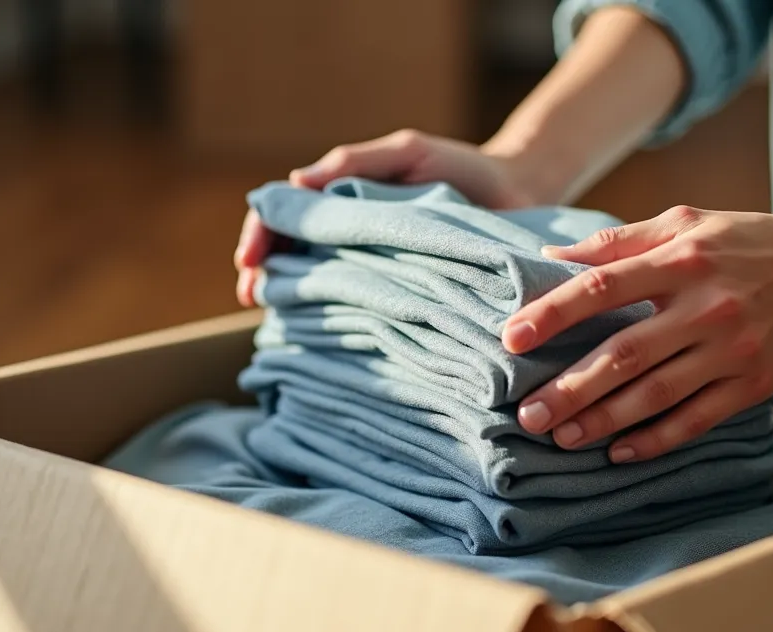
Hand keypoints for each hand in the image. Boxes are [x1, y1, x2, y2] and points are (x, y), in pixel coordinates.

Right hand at [234, 129, 543, 305]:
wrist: (523, 193)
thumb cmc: (463, 167)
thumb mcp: (408, 152)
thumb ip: (353, 162)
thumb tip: (295, 182)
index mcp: (344, 199)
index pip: (284, 216)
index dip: (259, 237)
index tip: (249, 263)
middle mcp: (352, 237)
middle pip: (290, 256)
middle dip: (265, 276)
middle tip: (254, 299)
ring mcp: (375, 268)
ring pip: (319, 287)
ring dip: (294, 302)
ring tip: (281, 320)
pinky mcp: (404, 296)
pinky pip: (362, 311)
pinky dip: (337, 323)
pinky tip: (326, 339)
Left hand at [504, 204, 772, 462]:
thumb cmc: (749, 240)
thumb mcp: (686, 222)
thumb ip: (617, 241)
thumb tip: (550, 256)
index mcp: (679, 261)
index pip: (602, 287)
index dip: (553, 313)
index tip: (512, 339)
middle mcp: (703, 306)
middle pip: (624, 354)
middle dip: (570, 388)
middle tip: (528, 414)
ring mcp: (731, 349)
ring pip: (656, 393)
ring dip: (604, 420)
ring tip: (562, 438)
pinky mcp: (755, 382)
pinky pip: (697, 418)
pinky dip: (656, 439)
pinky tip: (619, 453)